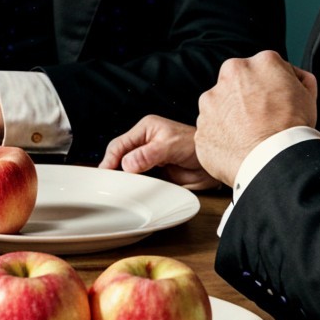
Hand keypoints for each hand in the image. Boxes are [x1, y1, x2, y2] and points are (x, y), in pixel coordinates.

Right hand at [97, 115, 219, 190]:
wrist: (214, 165)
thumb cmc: (198, 147)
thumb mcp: (171, 147)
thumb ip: (149, 154)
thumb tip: (127, 163)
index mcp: (146, 129)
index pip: (120, 144)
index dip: (111, 158)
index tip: (105, 172)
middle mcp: (145, 143)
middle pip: (120, 156)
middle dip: (114, 168)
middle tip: (108, 183)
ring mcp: (149, 158)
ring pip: (128, 169)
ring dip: (124, 178)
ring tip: (118, 187)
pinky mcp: (155, 172)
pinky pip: (139, 179)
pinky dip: (134, 185)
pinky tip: (132, 190)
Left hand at [192, 52, 318, 183]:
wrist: (274, 160)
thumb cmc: (293, 129)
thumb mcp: (308, 96)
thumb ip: (298, 79)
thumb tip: (295, 77)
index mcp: (260, 63)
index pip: (263, 69)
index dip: (271, 87)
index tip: (274, 102)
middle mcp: (231, 75)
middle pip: (237, 84)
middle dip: (246, 98)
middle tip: (262, 120)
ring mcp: (211, 100)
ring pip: (220, 106)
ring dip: (231, 117)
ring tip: (250, 137)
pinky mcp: (201, 125)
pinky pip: (211, 131)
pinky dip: (221, 138)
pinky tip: (238, 148)